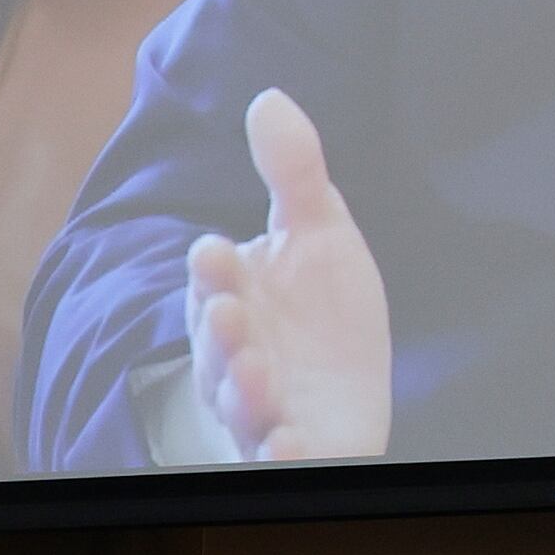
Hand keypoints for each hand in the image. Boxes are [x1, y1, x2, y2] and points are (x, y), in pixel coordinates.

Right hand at [184, 89, 389, 460]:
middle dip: (219, 333)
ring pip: (236, 405)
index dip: (214, 271)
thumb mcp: (318, 231)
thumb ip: (294, 172)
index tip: (217, 252)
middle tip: (227, 316)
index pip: (215, 281)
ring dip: (240, 393)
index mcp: (233, 297)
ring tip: (256, 378)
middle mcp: (236, 356)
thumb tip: (269, 96)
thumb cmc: (317, 310)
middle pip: (217, 347)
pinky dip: (276, 455)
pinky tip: (289, 445)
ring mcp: (260, 408)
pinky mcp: (291, 449)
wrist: (340, 391)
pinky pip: (274, 458)